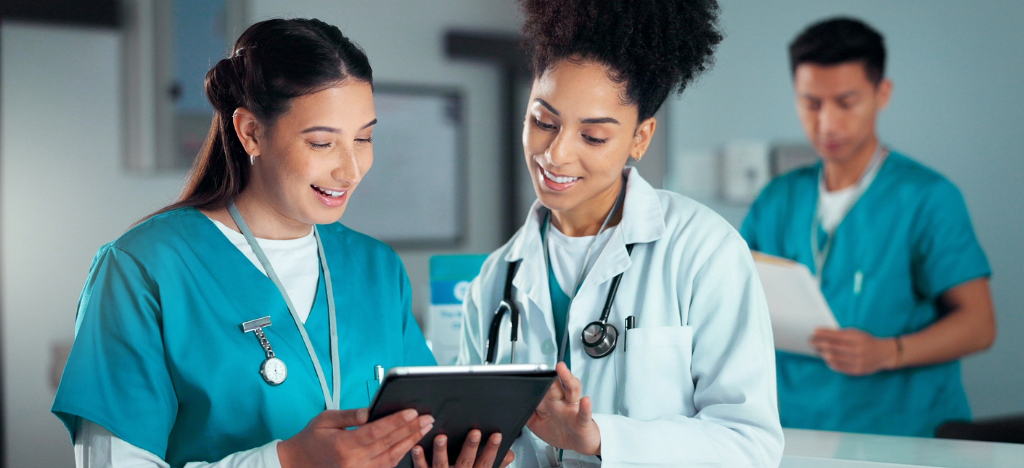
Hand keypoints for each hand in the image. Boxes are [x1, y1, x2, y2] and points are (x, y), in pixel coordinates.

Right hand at [278, 408, 433, 467]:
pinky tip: (411, 443)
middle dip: (411, 430)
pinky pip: (386, 467)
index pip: (377, 431)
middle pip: (389, 444)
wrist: (297, 465)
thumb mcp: (325, 420)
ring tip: (424, 428)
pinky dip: (400, 455)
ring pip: (392, 457)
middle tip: (428, 418)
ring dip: (410, 442)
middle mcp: (354, 462)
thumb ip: (350, 415)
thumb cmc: (311, 440)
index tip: (413, 411)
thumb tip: (370, 410)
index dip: (397, 421)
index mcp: (344, 445)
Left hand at [410, 430, 514, 467]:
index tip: (497, 434)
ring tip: (441, 437)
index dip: (492, 449)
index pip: (486, 462)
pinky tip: (417, 448)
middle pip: (466, 462)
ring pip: (441, 465)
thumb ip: (497, 465)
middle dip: (470, 447)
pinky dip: (419, 459)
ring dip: (441, 451)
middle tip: (474, 432)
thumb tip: (509, 454)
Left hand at [526, 362, 600, 455]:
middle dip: (548, 375)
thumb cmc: (559, 432)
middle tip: (542, 366)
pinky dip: (585, 407)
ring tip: (562, 369)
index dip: (535, 379)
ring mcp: (572, 409)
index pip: (541, 386)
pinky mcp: (583, 420)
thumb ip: (527, 414)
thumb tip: (513, 406)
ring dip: (567, 379)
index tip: (525, 371)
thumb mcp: (538, 424)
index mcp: (549, 402)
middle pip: (555, 384)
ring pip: (571, 390)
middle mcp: (561, 401)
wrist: (579, 444)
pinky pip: (584, 412)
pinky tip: (585, 401)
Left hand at [811, 328, 896, 375]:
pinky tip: (826, 359)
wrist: (885, 354)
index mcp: (857, 338)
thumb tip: (820, 332)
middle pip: (832, 347)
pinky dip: (830, 363)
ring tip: (817, 350)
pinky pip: (839, 367)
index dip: (822, 335)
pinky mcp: (857, 371)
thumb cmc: (867, 341)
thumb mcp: (856, 333)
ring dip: (822, 354)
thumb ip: (840, 333)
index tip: (813, 333)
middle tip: (810, 342)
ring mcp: (857, 361)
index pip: (835, 336)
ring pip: (833, 358)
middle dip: (819, 344)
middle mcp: (857, 350)